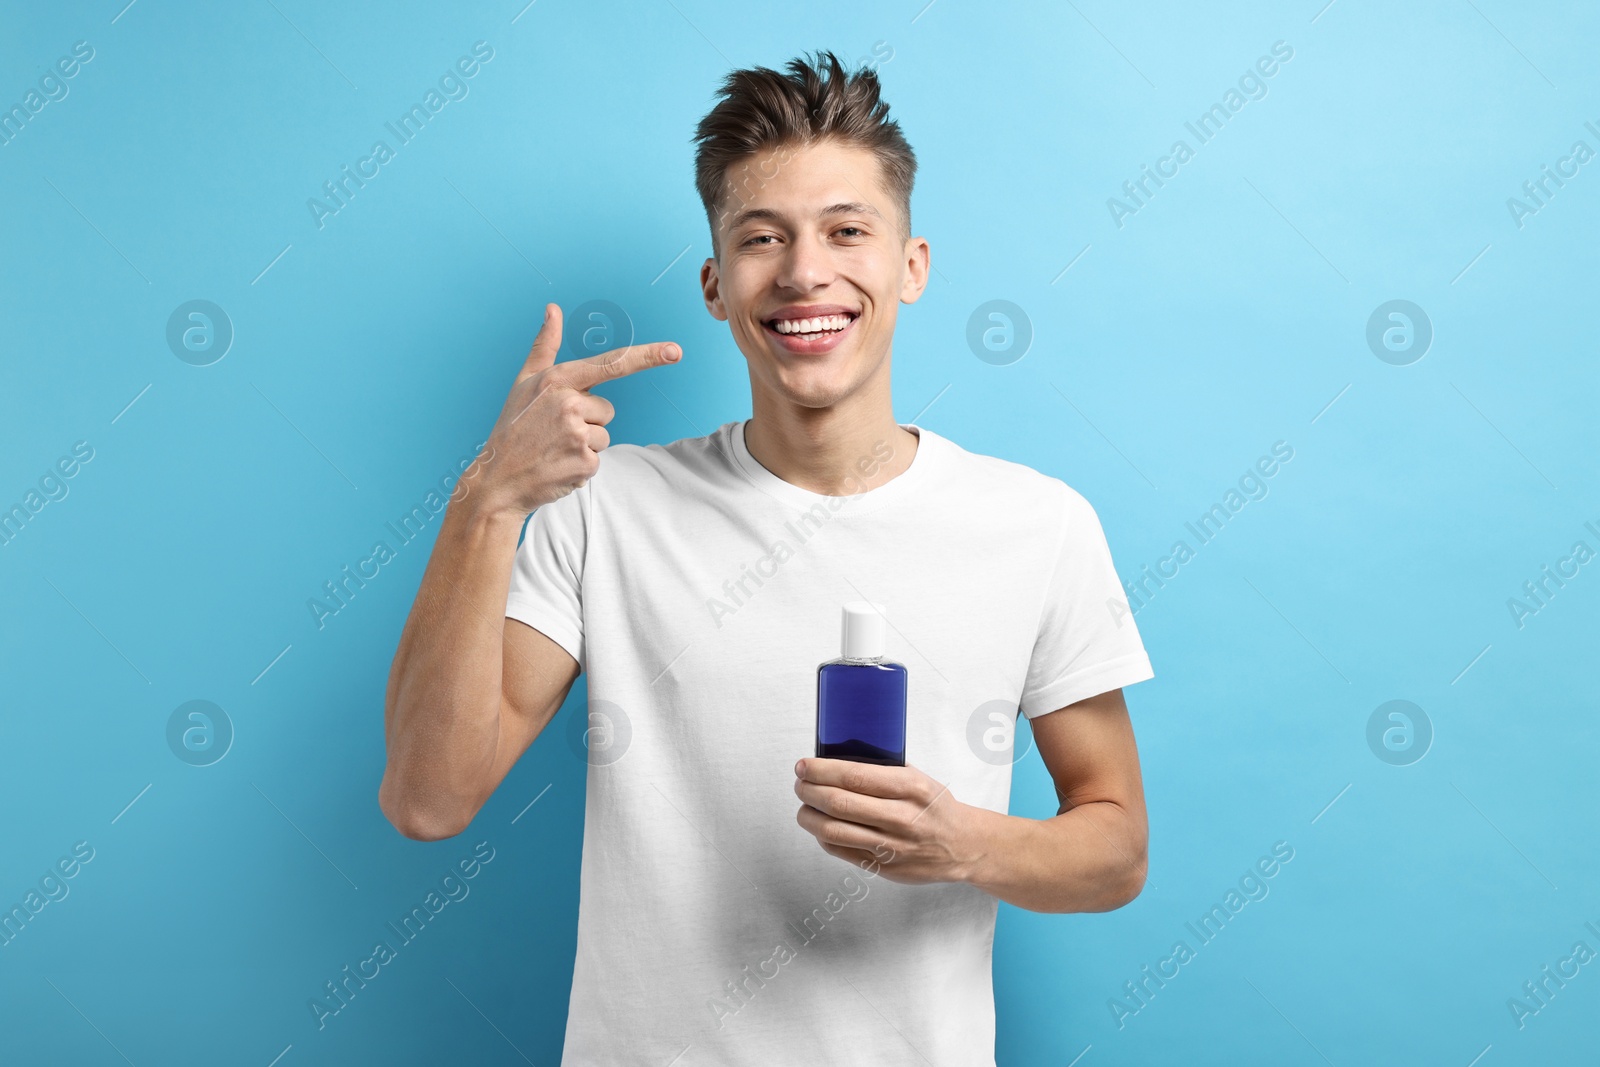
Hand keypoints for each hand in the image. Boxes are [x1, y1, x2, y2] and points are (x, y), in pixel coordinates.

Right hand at [476, 303, 681, 516]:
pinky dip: (581, 465)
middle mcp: (569, 404)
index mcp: (558, 380)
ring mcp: (578, 434)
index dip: (647, 356)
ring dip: (585, 445)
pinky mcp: (585, 462)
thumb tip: (553, 309)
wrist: (498, 479)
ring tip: (554, 448)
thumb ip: (545, 346)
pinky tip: (558, 464)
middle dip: (587, 421)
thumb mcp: (524, 382)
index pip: (612, 364)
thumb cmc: (513, 427)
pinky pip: (599, 459)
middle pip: (606, 410)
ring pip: (604, 436)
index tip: (675, 351)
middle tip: (554, 431)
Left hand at [793, 758, 987, 885]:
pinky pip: (840, 851)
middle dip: (809, 790)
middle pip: (838, 803)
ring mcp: (891, 846)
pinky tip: (822, 826)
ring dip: (808, 816)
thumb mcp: (919, 778)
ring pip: (833, 831)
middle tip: (800, 784)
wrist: (962, 845)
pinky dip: (822, 837)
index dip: (821, 770)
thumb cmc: (935, 806)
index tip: (804, 766)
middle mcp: (901, 818)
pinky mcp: (883, 868)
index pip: (854, 776)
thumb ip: (883, 769)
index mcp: (910, 788)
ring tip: (805, 806)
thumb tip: (838, 759)